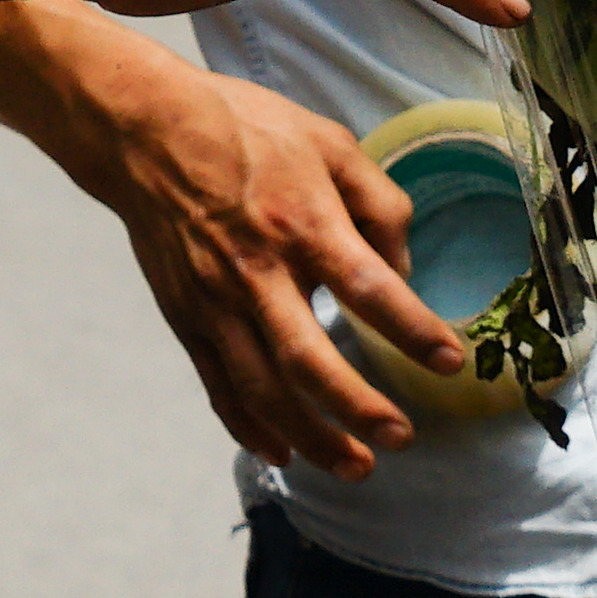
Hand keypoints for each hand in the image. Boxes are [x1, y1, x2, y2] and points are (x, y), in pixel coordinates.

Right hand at [79, 63, 449, 476]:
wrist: (146, 132)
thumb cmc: (247, 131)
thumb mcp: (331, 141)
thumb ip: (379, 203)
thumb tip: (402, 268)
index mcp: (303, 222)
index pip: (369, 288)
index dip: (413, 329)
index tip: (450, 360)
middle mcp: (257, 270)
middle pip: (308, 359)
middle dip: (357, 408)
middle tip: (401, 437)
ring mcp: (215, 301)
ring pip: (262, 389)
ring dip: (310, 436)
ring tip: (355, 466)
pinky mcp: (186, 318)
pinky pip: (219, 386)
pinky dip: (250, 427)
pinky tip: (283, 452)